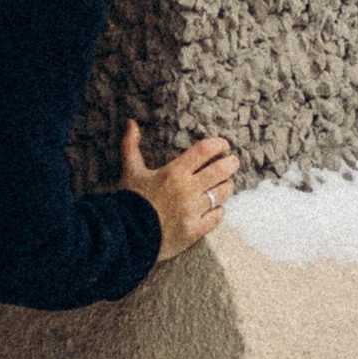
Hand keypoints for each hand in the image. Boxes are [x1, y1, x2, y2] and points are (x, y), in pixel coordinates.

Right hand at [122, 121, 241, 260]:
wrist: (124, 236)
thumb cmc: (129, 201)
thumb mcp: (130, 171)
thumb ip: (131, 145)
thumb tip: (131, 122)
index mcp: (173, 173)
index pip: (205, 150)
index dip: (219, 145)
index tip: (223, 145)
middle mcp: (186, 190)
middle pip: (221, 170)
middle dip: (231, 163)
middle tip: (233, 162)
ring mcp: (192, 211)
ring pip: (223, 193)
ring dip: (227, 186)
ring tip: (225, 183)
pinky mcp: (195, 230)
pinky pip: (218, 216)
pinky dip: (219, 210)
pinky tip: (215, 207)